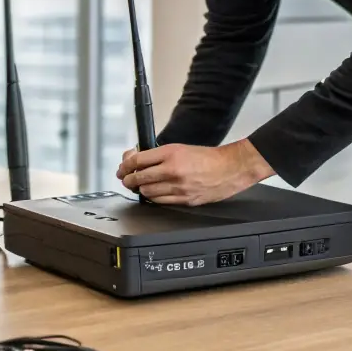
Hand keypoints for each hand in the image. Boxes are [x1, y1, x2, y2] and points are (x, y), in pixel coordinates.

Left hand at [116, 139, 272, 204]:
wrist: (229, 168)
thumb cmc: (207, 157)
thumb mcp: (179, 148)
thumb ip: (158, 154)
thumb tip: (137, 158)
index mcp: (171, 153)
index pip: (138, 160)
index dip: (125, 165)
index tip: (122, 168)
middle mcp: (172, 170)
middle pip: (139, 178)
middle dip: (128, 179)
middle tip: (126, 179)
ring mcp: (178, 187)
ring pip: (147, 192)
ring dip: (140, 190)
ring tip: (140, 186)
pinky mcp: (184, 200)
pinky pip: (160, 202)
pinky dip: (153, 198)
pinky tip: (153, 194)